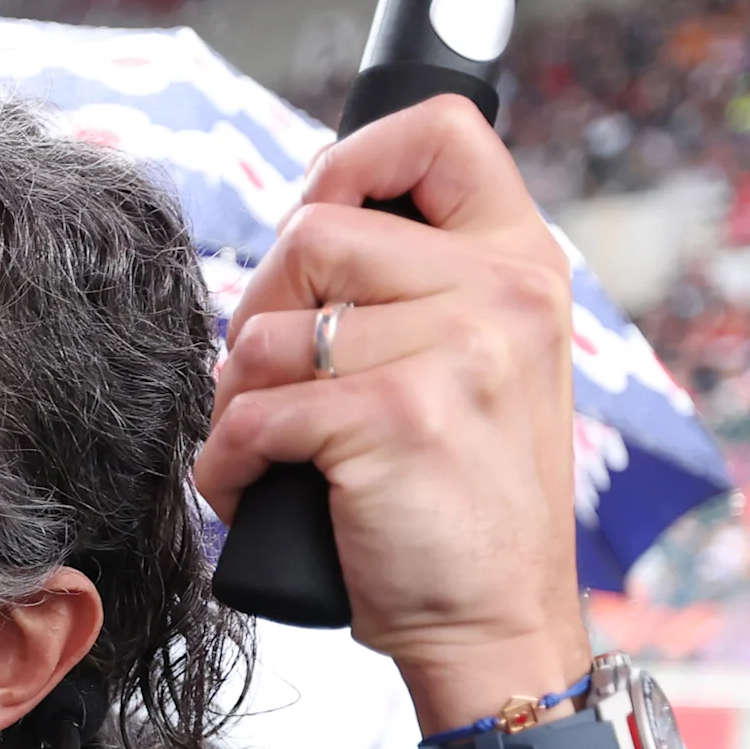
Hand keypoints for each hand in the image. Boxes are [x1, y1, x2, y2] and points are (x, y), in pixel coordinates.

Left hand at [195, 97, 591, 735]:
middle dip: (262, 310)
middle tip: (281, 382)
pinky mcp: (394, 418)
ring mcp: (453, 353)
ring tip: (282, 449)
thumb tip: (309, 222)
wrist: (490, 616)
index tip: (319, 216)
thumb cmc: (454, 496)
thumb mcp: (476, 362)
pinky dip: (229, 465)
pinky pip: (249, 413)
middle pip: (311, 232)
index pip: (440, 132)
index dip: (353, 158)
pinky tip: (265, 489)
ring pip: (265, 331)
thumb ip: (416, 285)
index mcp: (520, 265)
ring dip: (238, 400)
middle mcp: (500, 294)